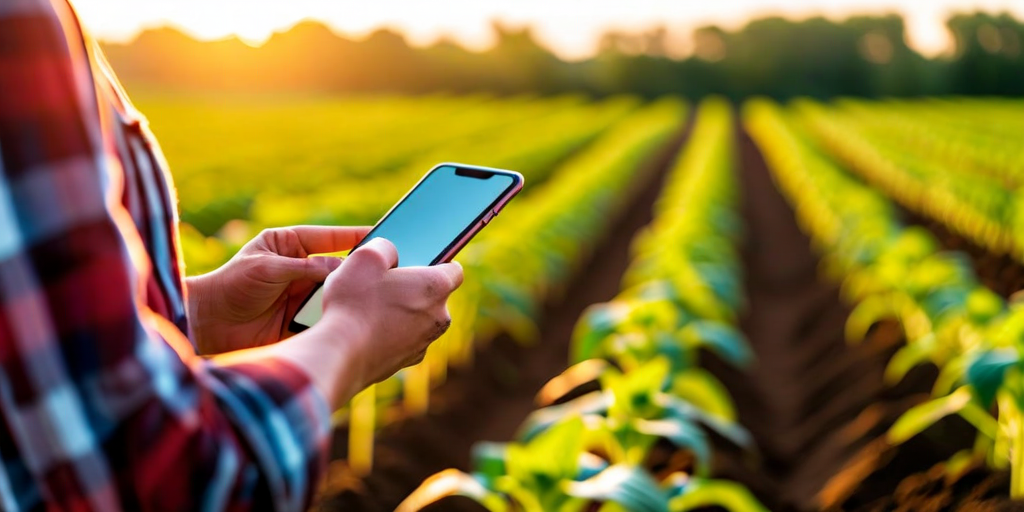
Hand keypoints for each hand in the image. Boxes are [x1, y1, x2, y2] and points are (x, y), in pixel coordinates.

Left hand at [187, 226, 369, 354]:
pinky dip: (338, 319)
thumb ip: (306, 268)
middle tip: (386, 272)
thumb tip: (344, 271)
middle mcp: (301, 270)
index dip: (357, 237)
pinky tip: (354, 320)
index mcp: (291, 245)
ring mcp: (303, 296)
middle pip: (339, 268)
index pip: (331, 238)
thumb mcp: (268, 269)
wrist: (206, 326)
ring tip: (372, 297)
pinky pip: (327, 318)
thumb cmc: (230, 286)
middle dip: (359, 271)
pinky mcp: (303, 322)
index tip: (384, 236)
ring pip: (336, 294)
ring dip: (349, 297)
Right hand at [315, 237, 463, 390]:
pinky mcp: (406, 361)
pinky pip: (402, 339)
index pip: (454, 271)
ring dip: (401, 312)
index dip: (439, 262)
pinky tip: (365, 329)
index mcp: (436, 287)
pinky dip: (390, 333)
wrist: (340, 354)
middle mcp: (438, 317)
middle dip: (413, 289)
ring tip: (369, 307)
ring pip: (418, 320)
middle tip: (383, 283)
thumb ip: (385, 247)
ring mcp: (423, 342)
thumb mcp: (365, 256)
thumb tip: (390, 253)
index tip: (421, 261)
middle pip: (434, 297)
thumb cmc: (355, 302)